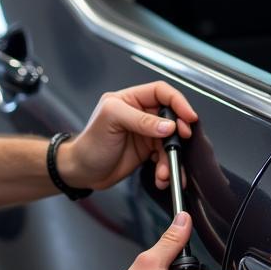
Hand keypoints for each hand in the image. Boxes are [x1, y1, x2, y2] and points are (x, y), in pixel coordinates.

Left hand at [59, 81, 197, 191]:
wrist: (81, 172)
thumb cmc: (89, 144)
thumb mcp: (111, 122)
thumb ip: (140, 120)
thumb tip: (167, 125)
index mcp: (129, 99)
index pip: (160, 92)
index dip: (177, 102)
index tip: (188, 116)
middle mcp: (139, 114)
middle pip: (170, 117)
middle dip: (178, 132)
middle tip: (181, 143)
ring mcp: (144, 133)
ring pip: (169, 141)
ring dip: (171, 157)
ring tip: (165, 171)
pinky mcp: (146, 151)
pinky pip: (165, 157)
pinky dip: (166, 168)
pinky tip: (160, 177)